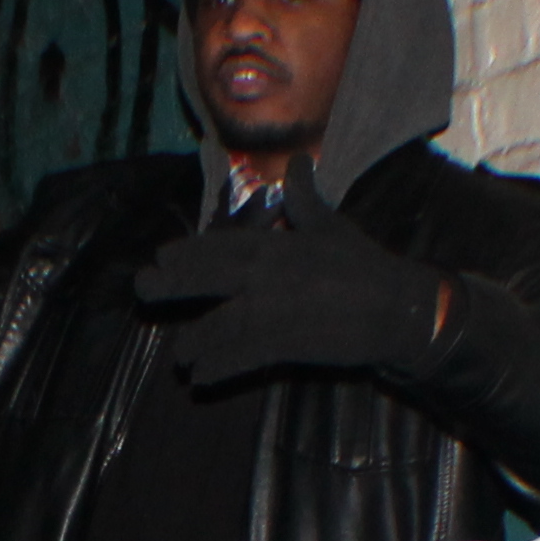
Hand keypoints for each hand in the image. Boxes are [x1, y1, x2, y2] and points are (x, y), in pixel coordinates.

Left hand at [131, 219, 447, 383]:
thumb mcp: (332, 225)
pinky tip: (201, 378)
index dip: (187, 252)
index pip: (217, 246)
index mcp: (272, 245)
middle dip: (170, 285)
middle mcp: (262, 275)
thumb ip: (306, 198)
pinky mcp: (281, 343)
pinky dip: (218, 367)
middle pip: (203, 279)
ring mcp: (268, 311)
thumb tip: (299, 163)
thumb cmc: (366, 265)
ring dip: (195, 341)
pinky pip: (239, 357)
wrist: (397, 308)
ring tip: (181, 356)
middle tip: (142, 288)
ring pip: (216, 325)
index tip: (163, 256)